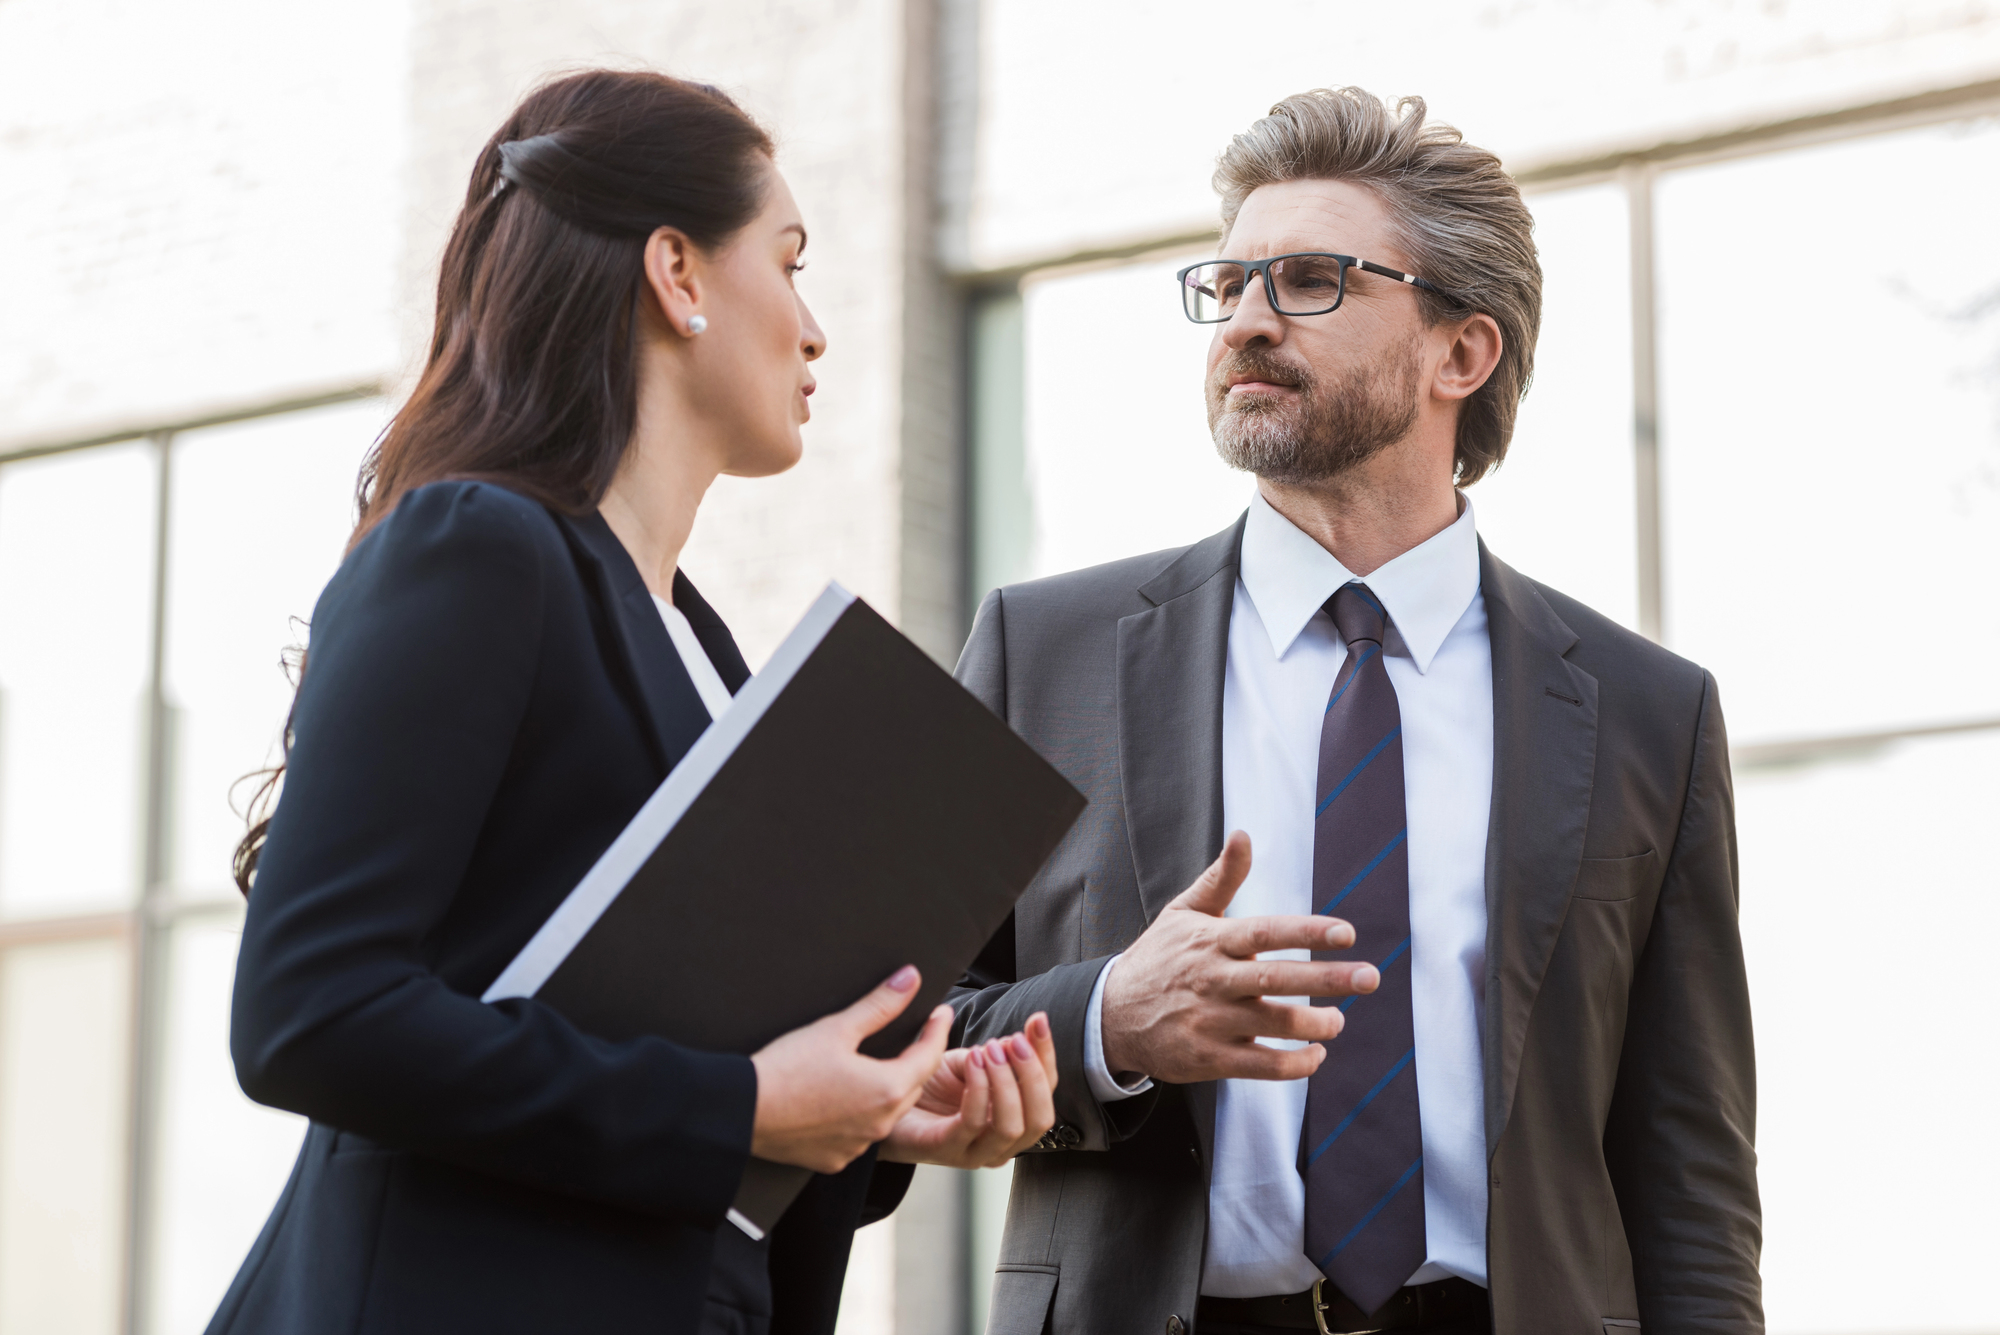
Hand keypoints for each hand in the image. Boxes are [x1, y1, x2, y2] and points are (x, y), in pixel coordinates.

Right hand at [749, 965, 952, 1172]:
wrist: (743, 1111)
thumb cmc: (787, 1069)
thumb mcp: (837, 1029)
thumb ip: (880, 1005)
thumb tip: (910, 980)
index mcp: (887, 1089)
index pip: (928, 1056)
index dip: (937, 1031)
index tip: (941, 1013)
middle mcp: (880, 1124)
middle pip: (911, 1087)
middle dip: (917, 1060)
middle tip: (917, 1036)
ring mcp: (858, 1146)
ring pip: (887, 1114)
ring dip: (888, 1091)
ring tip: (881, 1067)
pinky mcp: (834, 1160)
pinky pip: (860, 1135)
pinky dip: (861, 1116)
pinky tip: (848, 1101)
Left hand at [879, 1013, 1058, 1167]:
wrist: (886, 1103)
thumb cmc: (930, 1086)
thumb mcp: (971, 1061)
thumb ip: (997, 1054)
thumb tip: (1019, 1040)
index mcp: (1014, 1119)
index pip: (1046, 1092)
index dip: (1046, 1055)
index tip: (1038, 1021)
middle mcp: (1001, 1143)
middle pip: (1040, 1119)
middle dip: (1033, 1075)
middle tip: (1015, 1041)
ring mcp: (975, 1152)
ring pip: (1011, 1127)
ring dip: (1006, 1082)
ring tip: (990, 1050)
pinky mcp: (946, 1150)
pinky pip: (973, 1123)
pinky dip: (979, 1088)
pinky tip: (973, 1062)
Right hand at [1100, 830, 1378, 1083]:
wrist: (1110, 1014)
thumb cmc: (1158, 958)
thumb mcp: (1183, 911)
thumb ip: (1221, 878)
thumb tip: (1244, 834)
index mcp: (1212, 941)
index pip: (1265, 933)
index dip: (1307, 932)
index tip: (1346, 933)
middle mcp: (1214, 980)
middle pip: (1277, 979)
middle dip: (1328, 978)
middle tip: (1369, 977)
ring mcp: (1211, 1021)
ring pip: (1273, 1024)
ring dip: (1314, 1025)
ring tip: (1338, 1021)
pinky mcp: (1208, 1058)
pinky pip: (1260, 1066)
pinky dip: (1294, 1064)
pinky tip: (1316, 1055)